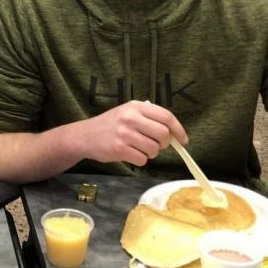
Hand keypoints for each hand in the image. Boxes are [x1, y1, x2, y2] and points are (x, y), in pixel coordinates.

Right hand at [72, 101, 186, 166]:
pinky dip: (140, 160)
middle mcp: (130, 117)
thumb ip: (148, 118)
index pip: (166, 116)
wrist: (84, 135)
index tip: (183, 140)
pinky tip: (130, 154)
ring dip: (151, 154)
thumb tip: (173, 134)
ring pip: (154, 149)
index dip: (179, 130)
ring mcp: (124, 133)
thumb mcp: (127, 112)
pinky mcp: (119, 149)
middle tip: (157, 145)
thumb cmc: (110, 125)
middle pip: (163, 134)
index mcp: (136, 106)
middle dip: (164, 143)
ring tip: (140, 149)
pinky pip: (142, 159)